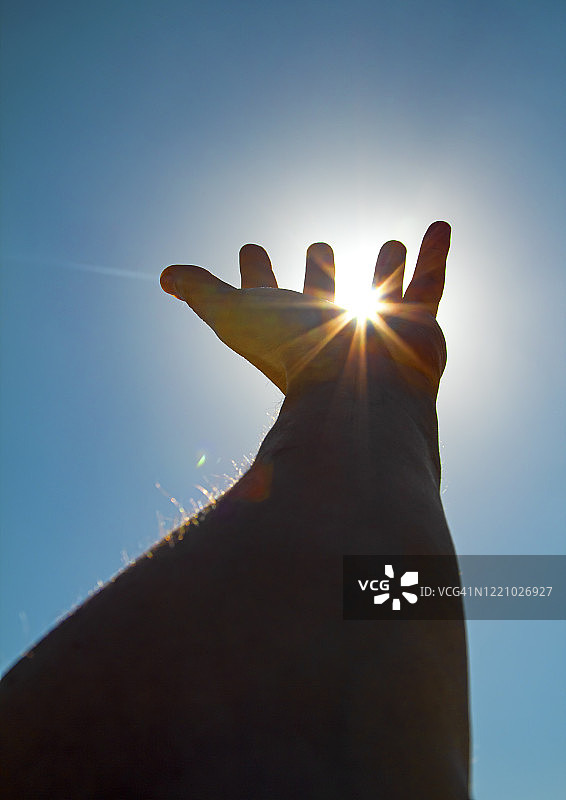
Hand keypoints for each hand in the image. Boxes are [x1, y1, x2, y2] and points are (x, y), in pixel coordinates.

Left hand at [160, 221, 449, 394]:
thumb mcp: (234, 316)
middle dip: (320, 271)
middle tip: (320, 246)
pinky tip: (440, 227)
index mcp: (286, 326)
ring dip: (384, 269)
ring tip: (391, 243)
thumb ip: (202, 293)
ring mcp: (375, 327)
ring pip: (380, 291)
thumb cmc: (292, 353)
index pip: (265, 294)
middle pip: (322, 294)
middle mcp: (329, 327)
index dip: (256, 271)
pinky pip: (430, 282)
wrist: (357, 390)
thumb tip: (164, 275)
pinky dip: (437, 255)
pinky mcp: (417, 325)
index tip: (250, 247)